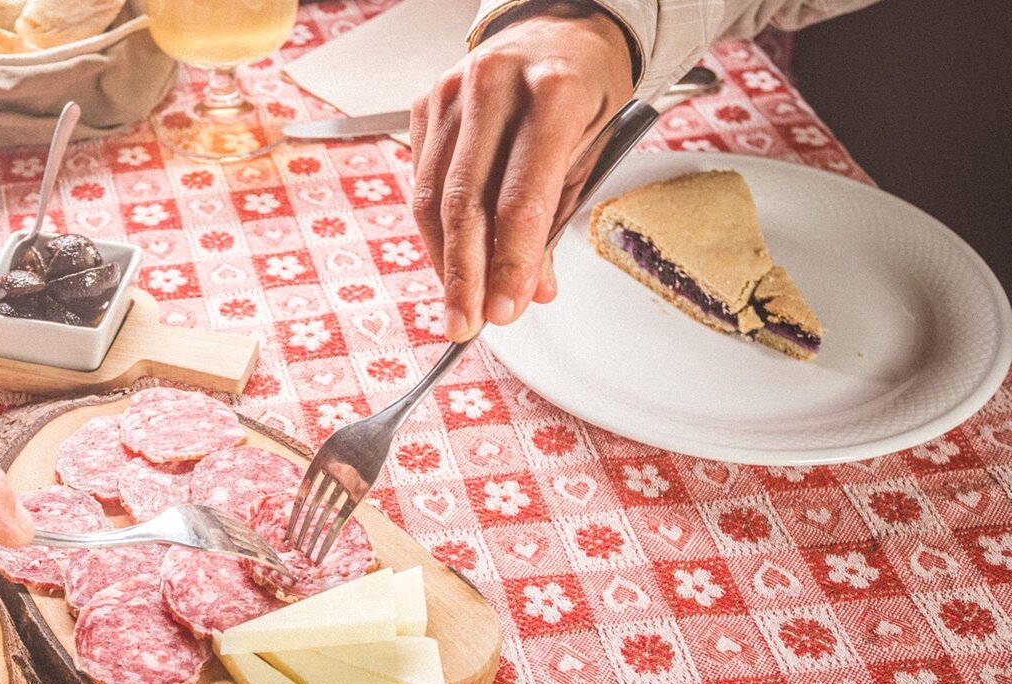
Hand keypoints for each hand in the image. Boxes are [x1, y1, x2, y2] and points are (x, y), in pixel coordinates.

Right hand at [409, 7, 633, 340]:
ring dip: (443, 260)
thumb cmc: (584, 94)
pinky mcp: (425, 102)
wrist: (559, 31)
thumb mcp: (590, 156)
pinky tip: (450, 259)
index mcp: (553, 91)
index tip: (506, 310)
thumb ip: (554, 222)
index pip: (521, 196)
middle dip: (465, 275)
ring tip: (458, 303)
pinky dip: (434, 229)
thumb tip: (526, 291)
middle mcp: (495, 84)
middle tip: (466, 324)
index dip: (510, 262)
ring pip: (432, 195)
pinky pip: (420, 180)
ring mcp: (452, 90)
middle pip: (465, 201)